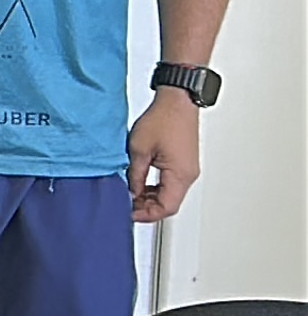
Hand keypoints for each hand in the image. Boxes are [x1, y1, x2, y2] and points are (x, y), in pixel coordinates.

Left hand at [127, 90, 200, 222]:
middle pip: (169, 204)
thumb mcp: (139, 150)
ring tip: (131, 194)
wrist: (178, 101)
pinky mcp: (184, 162)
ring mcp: (188, 169)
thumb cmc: (163, 119)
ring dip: (150, 197)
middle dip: (146, 208)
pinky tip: (141, 183)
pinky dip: (156, 187)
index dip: (146, 214)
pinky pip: (171, 183)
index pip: (166, 207)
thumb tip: (129, 192)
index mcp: (180, 175)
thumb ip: (134, 175)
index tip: (129, 213)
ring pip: (170, 195)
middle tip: (127, 205)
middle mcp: (188, 175)